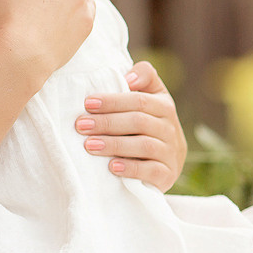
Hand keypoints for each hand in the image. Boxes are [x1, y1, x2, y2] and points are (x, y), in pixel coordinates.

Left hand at [74, 61, 186, 191]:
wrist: (166, 164)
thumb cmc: (147, 125)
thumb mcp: (149, 98)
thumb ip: (143, 78)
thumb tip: (129, 77)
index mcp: (164, 106)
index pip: (140, 100)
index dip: (113, 101)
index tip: (88, 103)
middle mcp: (171, 128)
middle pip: (139, 122)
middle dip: (107, 122)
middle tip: (81, 125)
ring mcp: (171, 152)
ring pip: (144, 146)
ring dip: (114, 145)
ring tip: (89, 145)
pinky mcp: (168, 175)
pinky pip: (151, 171)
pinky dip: (131, 168)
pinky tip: (111, 166)